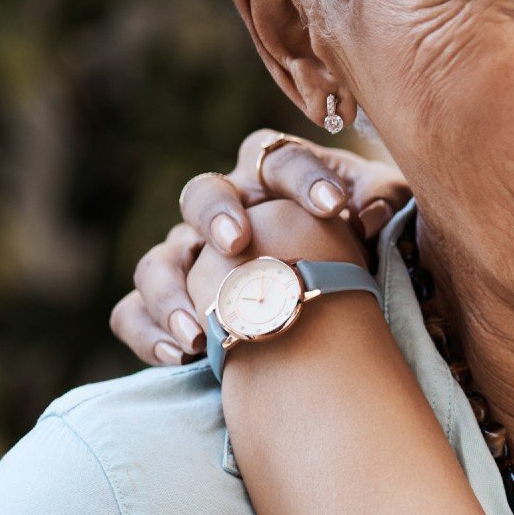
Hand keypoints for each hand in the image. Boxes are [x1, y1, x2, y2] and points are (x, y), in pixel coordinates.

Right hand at [110, 129, 411, 365]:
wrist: (332, 296)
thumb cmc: (357, 241)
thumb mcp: (379, 215)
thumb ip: (380, 202)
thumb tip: (371, 215)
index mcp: (272, 176)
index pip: (279, 159)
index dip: (305, 178)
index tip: (335, 207)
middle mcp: (223, 210)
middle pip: (202, 193)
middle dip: (215, 214)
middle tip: (236, 243)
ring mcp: (189, 256)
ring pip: (159, 260)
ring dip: (172, 291)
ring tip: (200, 330)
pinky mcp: (169, 303)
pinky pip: (133, 313)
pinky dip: (147, 332)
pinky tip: (179, 355)